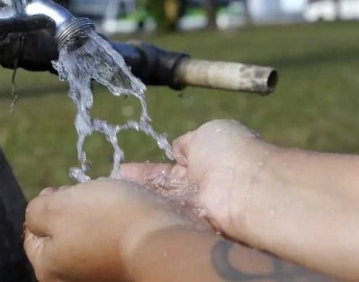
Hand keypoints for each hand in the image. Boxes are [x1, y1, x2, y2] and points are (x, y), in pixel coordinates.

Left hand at [23, 178, 198, 281]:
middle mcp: (71, 279)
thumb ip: (36, 210)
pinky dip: (115, 226)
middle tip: (87, 193)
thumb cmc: (105, 219)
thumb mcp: (57, 206)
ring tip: (110, 201)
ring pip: (88, 236)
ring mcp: (99, 275)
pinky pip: (111, 242)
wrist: (162, 240)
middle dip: (71, 210)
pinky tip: (126, 214)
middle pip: (61, 235)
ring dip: (95, 216)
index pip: (32, 234)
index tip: (62, 188)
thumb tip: (38, 214)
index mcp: (48, 268)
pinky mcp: (123, 269)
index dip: (45, 205)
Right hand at [121, 119, 277, 234]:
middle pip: (163, 186)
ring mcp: (195, 206)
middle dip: (139, 184)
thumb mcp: (206, 133)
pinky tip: (125, 209)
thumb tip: (177, 148)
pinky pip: (166, 217)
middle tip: (113, 182)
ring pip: (162, 201)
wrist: (246, 188)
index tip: (125, 169)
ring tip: (112, 194)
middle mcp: (199, 185)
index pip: (171, 165)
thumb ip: (188, 142)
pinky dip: (147, 212)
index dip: (149, 169)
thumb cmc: (229, 153)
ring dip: (140, 198)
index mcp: (205, 158)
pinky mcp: (192, 225)